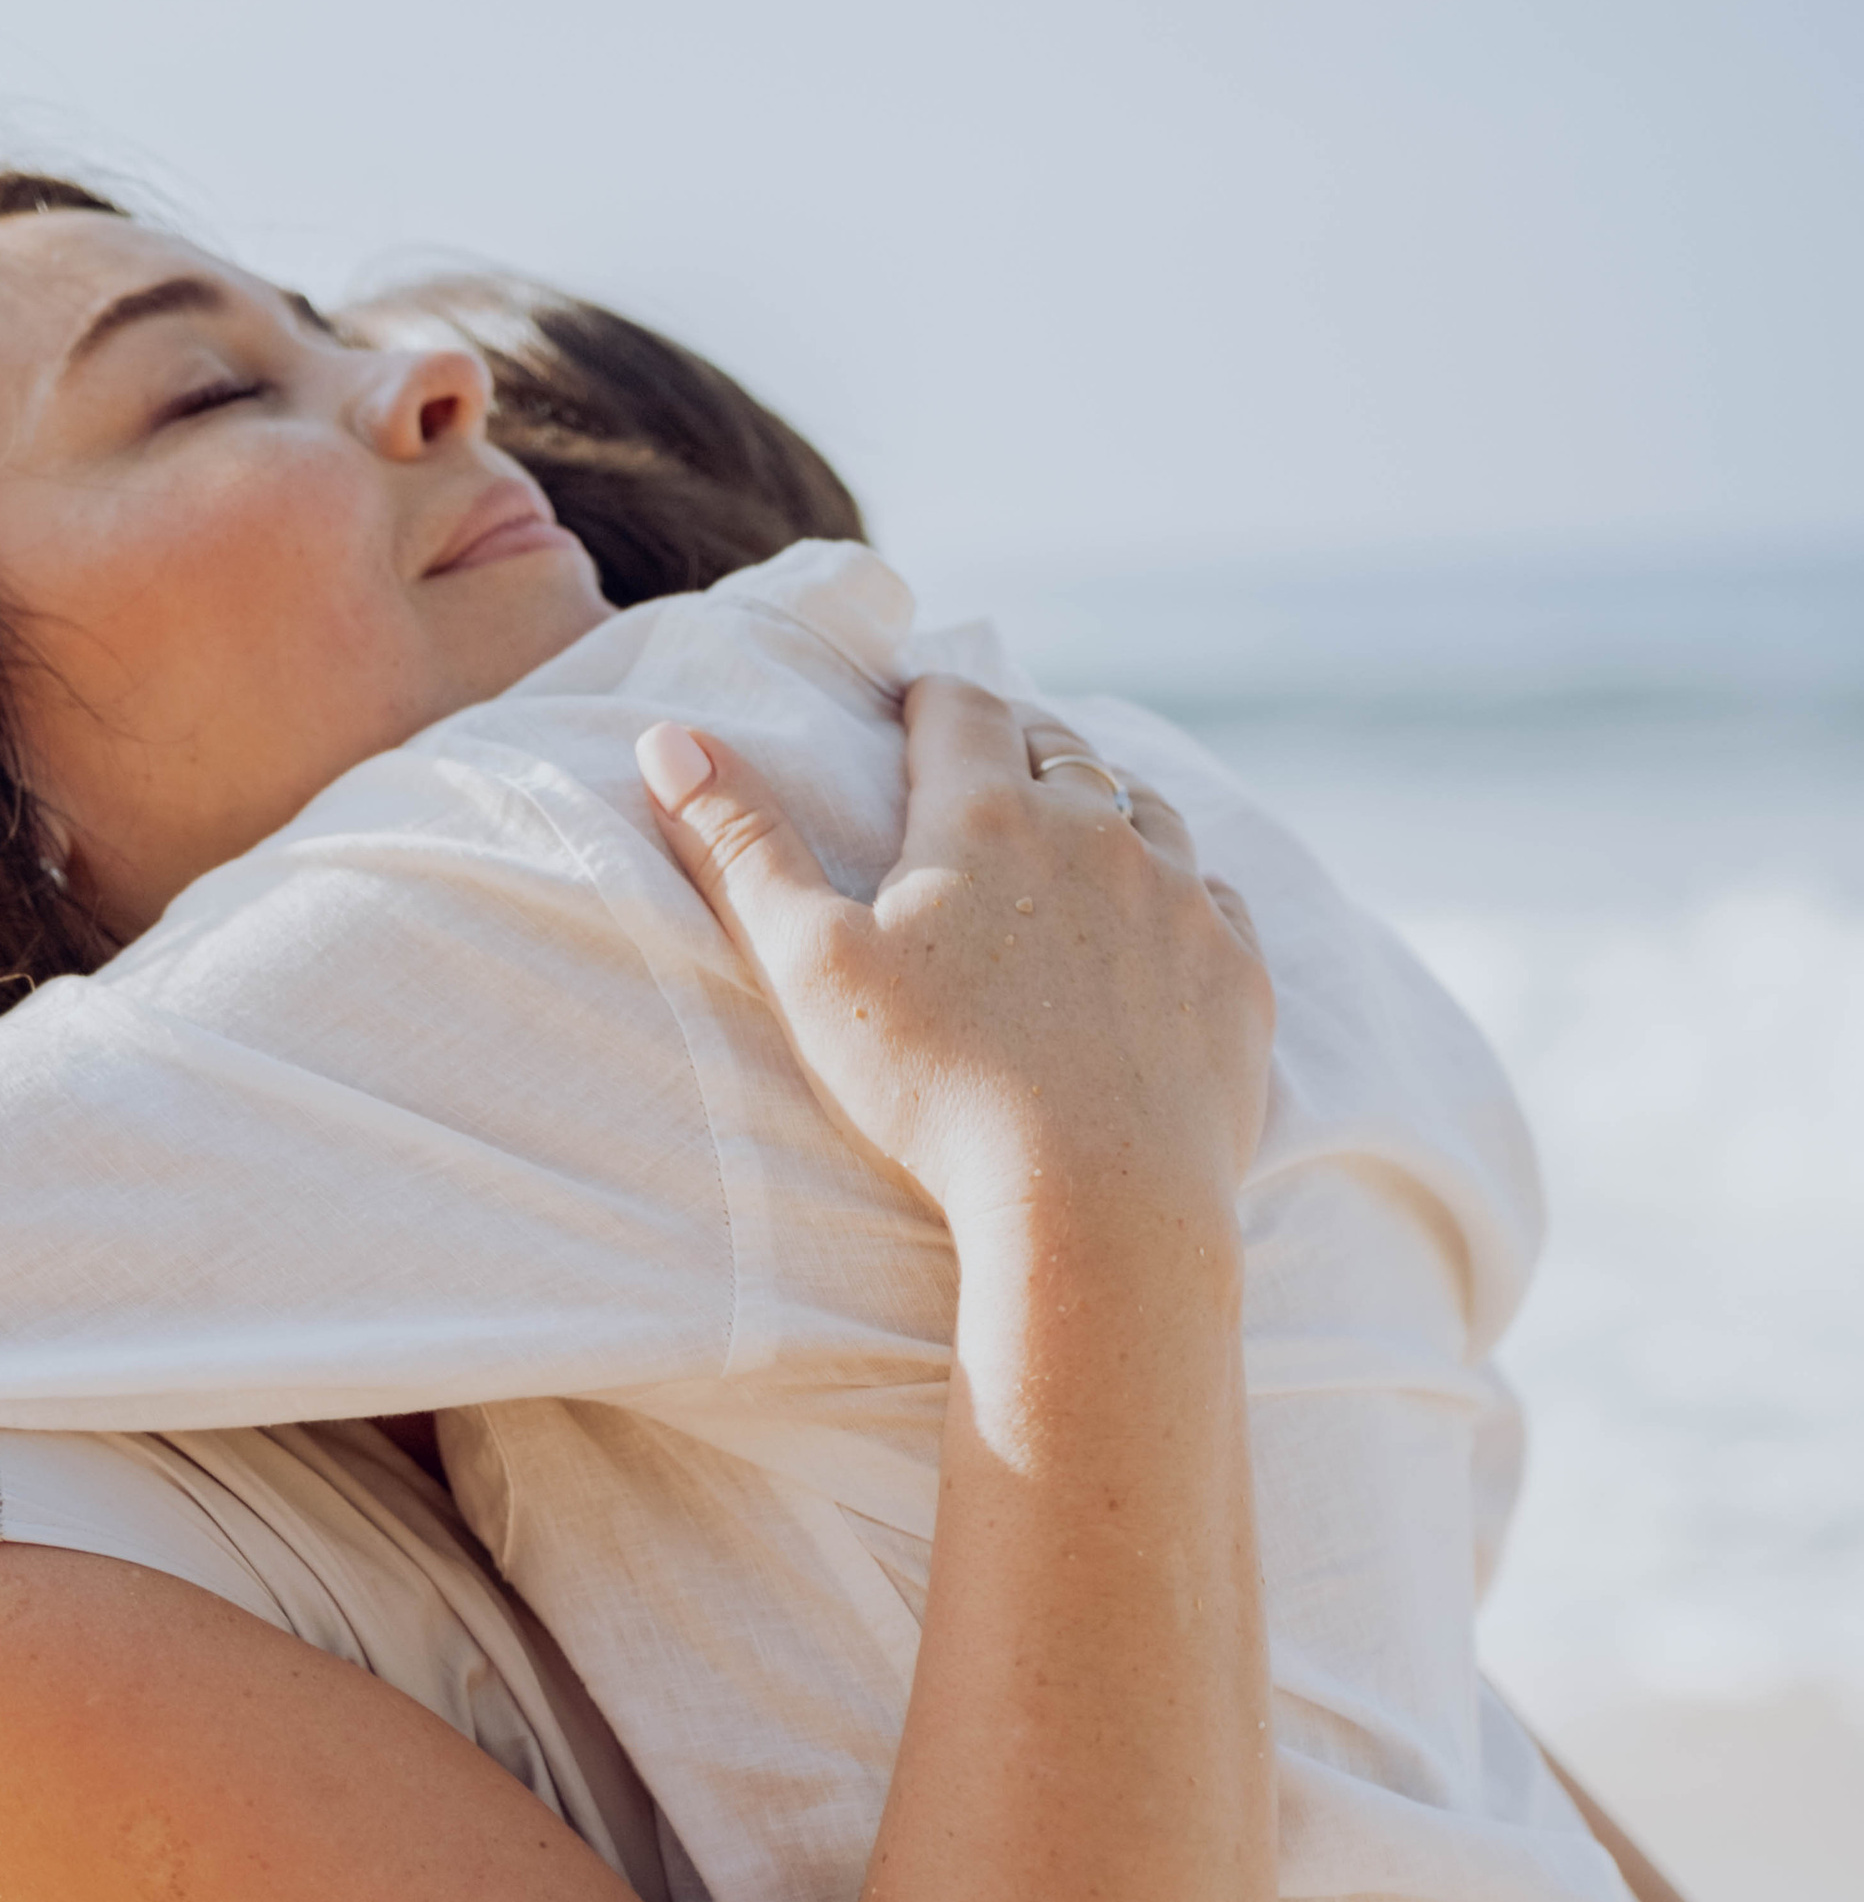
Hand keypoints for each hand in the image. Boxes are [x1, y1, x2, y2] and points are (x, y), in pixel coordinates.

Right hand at [634, 677, 1272, 1238]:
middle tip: (984, 771)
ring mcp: (1178, 899)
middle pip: (1059, 747)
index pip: (959, 707)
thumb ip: (742, 848)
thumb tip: (667, 739)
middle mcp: (1095, 832)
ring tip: (1074, 839)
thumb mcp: (810, 968)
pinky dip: (1181, 892)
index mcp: (983, 815)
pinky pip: (1214, 896)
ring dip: (1107, 810)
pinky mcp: (1234, 972)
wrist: (1095, 1202)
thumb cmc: (935, 1089)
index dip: (928, 700)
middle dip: (1017, 746)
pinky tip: (1158, 923)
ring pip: (1148, 811)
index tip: (910, 711)